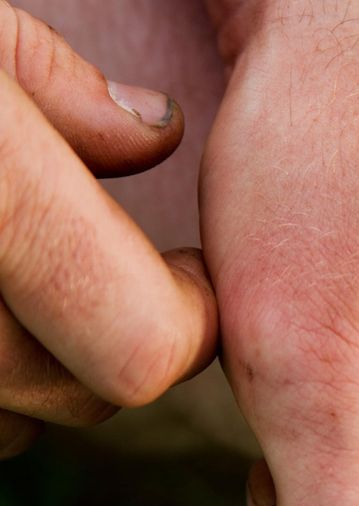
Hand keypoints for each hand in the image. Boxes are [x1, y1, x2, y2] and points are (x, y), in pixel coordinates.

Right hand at [0, 2, 217, 457]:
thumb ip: (53, 83)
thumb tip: (153, 133)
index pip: (146, 345)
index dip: (190, 317)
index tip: (188, 274)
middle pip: (78, 394)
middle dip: (112, 340)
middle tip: (108, 268)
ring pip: (10, 418)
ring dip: (45, 363)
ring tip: (29, 279)